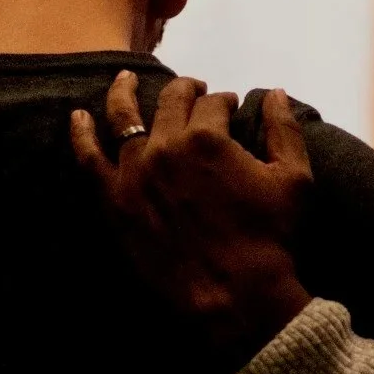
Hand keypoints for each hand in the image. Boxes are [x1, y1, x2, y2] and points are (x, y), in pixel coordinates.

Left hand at [70, 72, 314, 366]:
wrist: (234, 295)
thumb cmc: (270, 238)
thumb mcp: (294, 179)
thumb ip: (284, 129)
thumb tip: (275, 92)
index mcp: (208, 137)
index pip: (213, 103)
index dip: (224, 101)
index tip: (229, 107)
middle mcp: (166, 146)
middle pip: (171, 102)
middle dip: (186, 91)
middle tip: (193, 92)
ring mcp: (135, 172)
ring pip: (123, 117)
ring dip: (126, 92)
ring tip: (125, 78)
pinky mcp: (116, 202)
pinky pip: (89, 159)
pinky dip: (81, 134)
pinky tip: (78, 117)